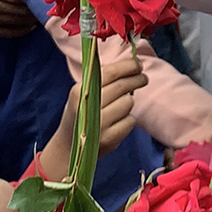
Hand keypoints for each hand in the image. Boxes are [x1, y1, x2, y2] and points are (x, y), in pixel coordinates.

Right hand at [39, 58, 148, 172]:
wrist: (68, 147)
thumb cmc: (81, 113)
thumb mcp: (81, 93)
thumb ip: (101, 80)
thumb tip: (131, 65)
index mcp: (79, 91)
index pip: (110, 72)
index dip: (128, 66)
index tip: (138, 64)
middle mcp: (88, 107)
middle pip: (122, 86)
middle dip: (137, 79)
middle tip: (143, 78)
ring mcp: (99, 124)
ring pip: (128, 103)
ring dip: (128, 102)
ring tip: (120, 105)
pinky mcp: (109, 139)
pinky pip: (130, 121)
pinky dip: (128, 119)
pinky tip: (118, 121)